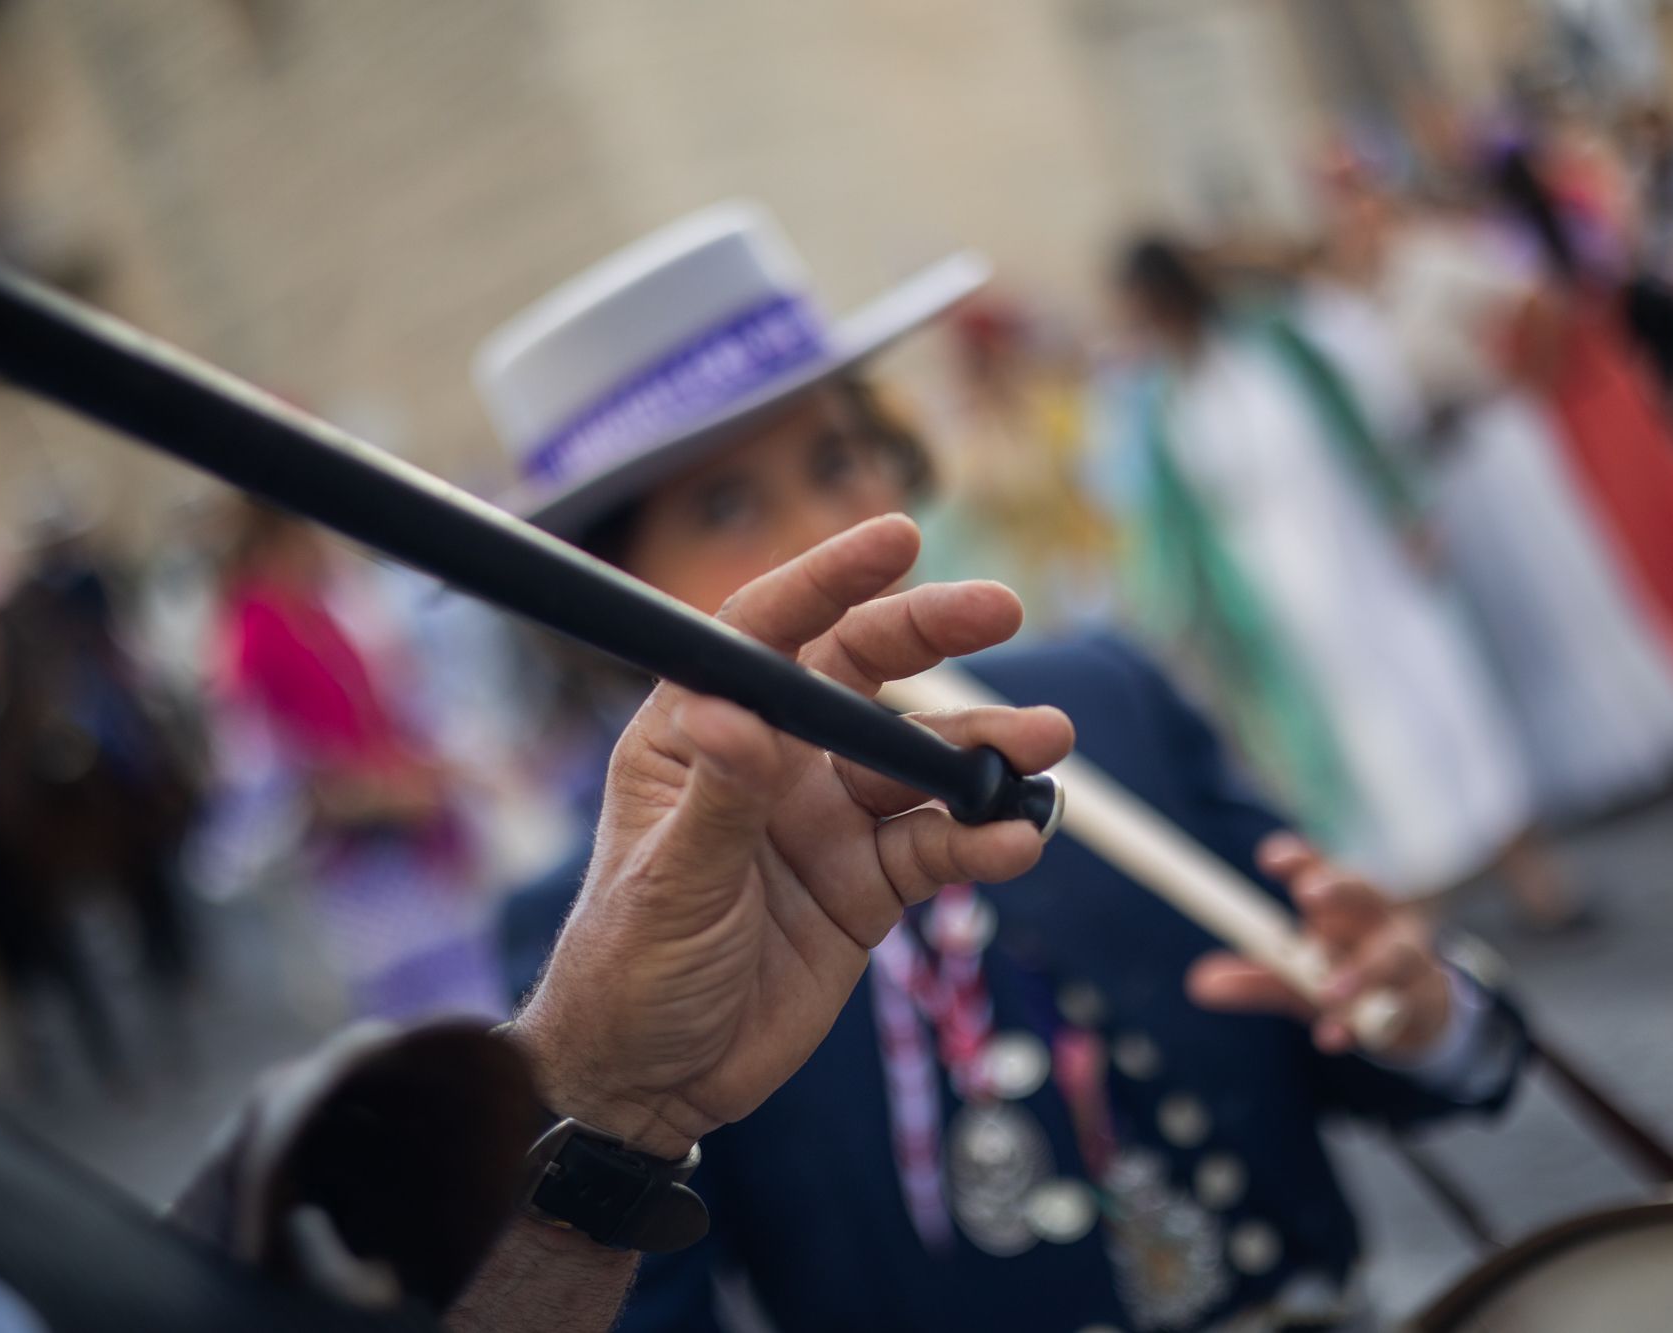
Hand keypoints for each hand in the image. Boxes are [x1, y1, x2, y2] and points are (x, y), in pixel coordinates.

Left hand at [510, 515, 1072, 1155]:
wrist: (652, 1083)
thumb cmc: (626, 968)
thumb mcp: (669, 883)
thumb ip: (718, 802)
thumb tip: (736, 713)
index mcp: (699, 735)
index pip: (767, 632)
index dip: (830, 578)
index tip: (899, 538)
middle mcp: (770, 763)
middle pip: (862, 677)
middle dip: (933, 636)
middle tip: (1004, 609)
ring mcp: (824, 823)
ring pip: (917, 765)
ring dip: (982, 751)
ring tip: (1046, 746)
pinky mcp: (866, 888)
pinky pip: (937, 850)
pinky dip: (981, 843)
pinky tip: (1017, 842)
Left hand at [1186, 833, 1451, 1059]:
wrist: (1414, 1015)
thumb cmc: (1348, 976)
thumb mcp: (1297, 976)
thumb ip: (1254, 977)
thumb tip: (1198, 984)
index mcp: (1343, 904)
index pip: (1322, 868)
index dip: (1299, 860)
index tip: (1269, 859)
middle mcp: (1379, 920)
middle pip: (1365, 891)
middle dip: (1338, 889)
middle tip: (1306, 894)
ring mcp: (1408, 959)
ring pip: (1393, 954)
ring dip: (1360, 971)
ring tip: (1327, 992)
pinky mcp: (1420, 1001)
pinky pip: (1397, 1010)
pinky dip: (1361, 1025)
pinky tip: (1332, 1037)